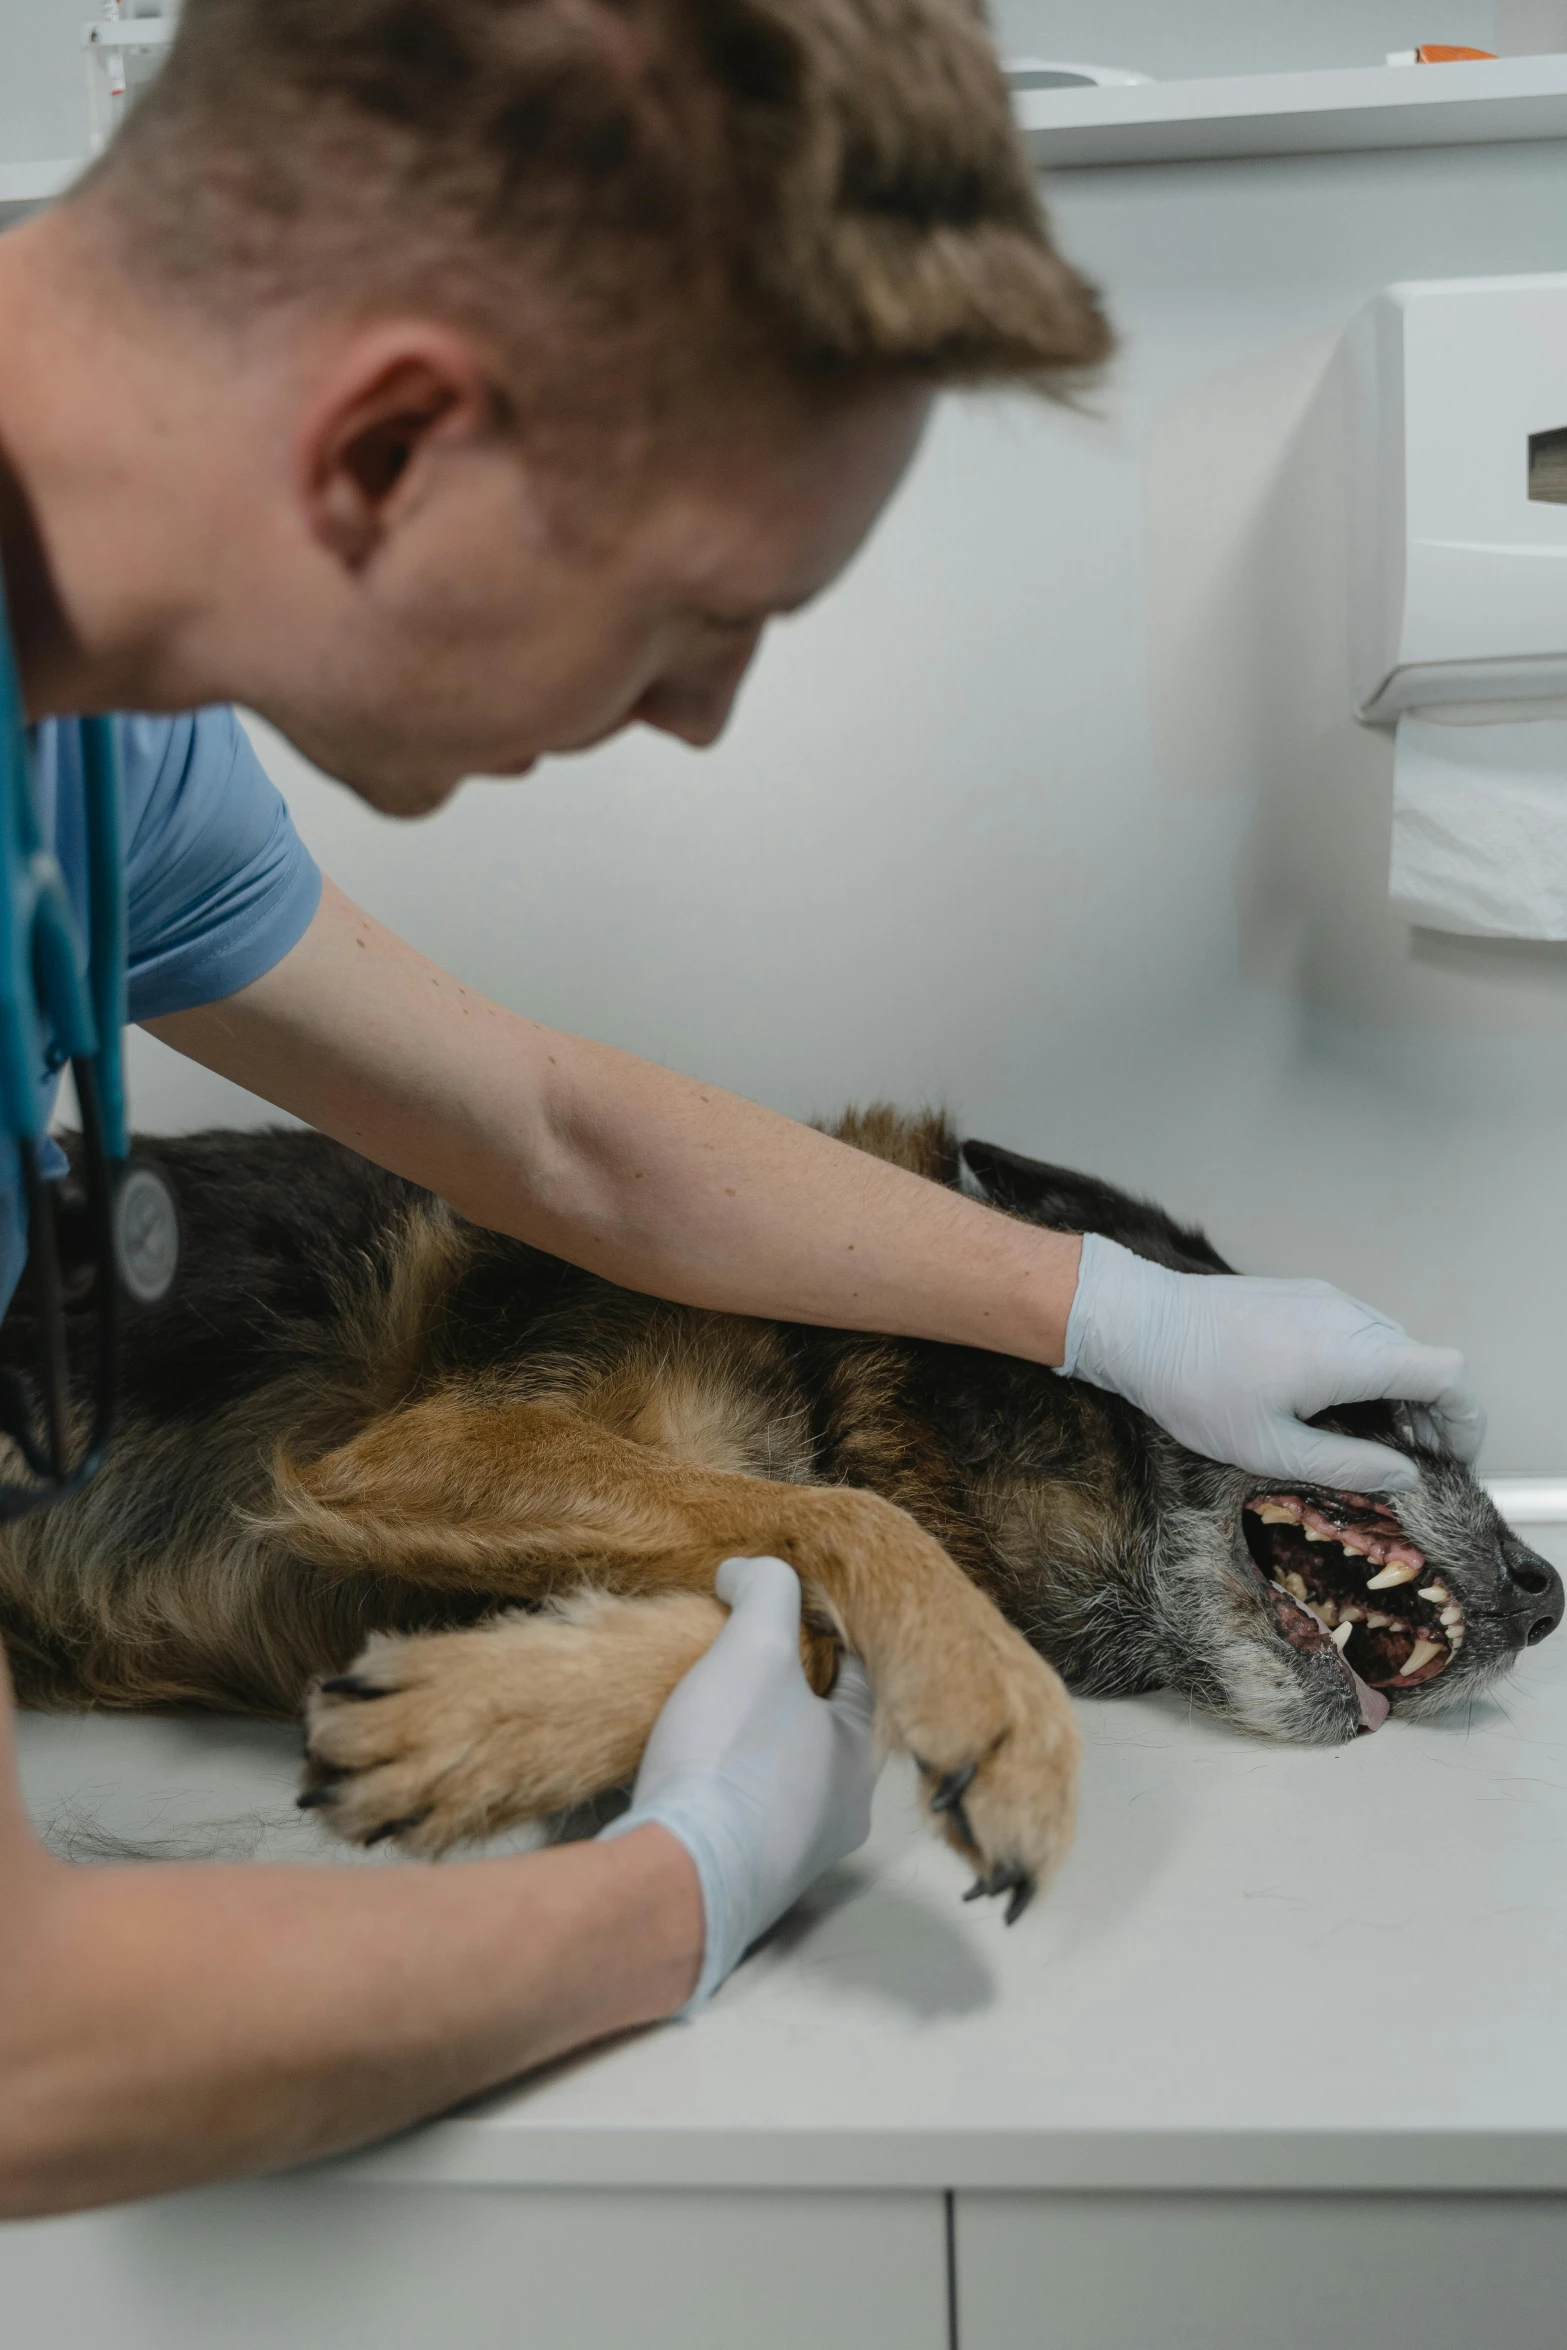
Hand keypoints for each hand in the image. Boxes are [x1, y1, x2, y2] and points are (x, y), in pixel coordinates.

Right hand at [600, 1558, 877, 2010]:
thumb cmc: (731, 1762)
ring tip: (708, 1696)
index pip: (856, 1673)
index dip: (819, 1630)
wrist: (674, 1878)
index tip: (779, 1605)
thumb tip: (747, 1569)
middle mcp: (839, 1814)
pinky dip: (721, 1778)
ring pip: (778, 1769)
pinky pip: (739, 1808)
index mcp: (860, 1759)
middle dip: (781, 1687)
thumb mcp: (753, 1650)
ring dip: (749, 1735)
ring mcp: (790, 1854)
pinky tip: (689, 1758)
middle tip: (736, 1648)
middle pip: (815, 1724)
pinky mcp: (740, 1878)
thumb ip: (765, 1593)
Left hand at [1060, 1234, 1484, 1490]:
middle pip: (1425, 1361)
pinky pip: (1359, 1330)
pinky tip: (1332, 1402)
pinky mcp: (1303, 1295)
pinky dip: (1368, 1368)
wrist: (1138, 1321)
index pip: (1449, 1373)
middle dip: (1431, 1415)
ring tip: (1368, 1438)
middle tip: (1407, 1462)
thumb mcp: (1269, 1449)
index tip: (1451, 1458)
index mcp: (1350, 1354)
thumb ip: (1347, 1467)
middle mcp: (1348, 1317)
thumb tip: (1404, 1477)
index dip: (1465, 1419)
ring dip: (1398, 1392)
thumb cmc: (1192, 1385)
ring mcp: (1326, 1299)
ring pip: (1393, 1345)